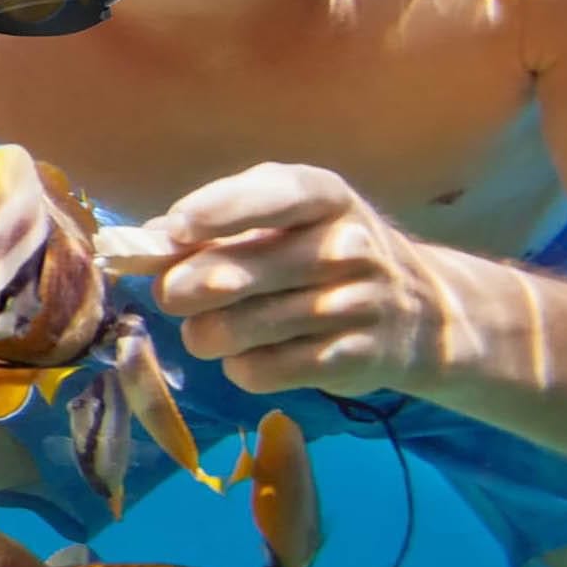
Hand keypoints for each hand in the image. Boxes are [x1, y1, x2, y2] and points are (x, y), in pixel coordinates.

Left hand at [141, 163, 443, 397]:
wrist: (420, 310)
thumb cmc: (324, 249)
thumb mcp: (287, 218)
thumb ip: (219, 222)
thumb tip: (147, 240)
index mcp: (326, 196)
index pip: (273, 196)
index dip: (218, 211)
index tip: (174, 230)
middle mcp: (347, 245)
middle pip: (238, 273)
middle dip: (184, 289)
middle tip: (172, 295)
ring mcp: (357, 304)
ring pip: (243, 328)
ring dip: (206, 334)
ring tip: (206, 331)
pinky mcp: (356, 360)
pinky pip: (266, 370)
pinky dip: (240, 367)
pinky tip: (246, 356)